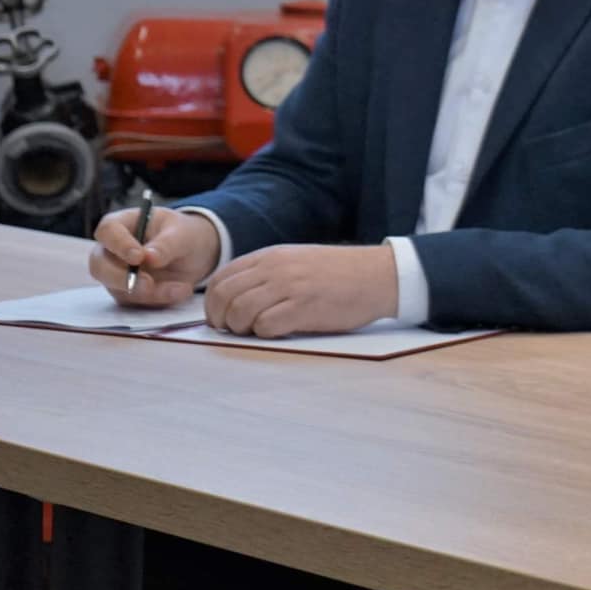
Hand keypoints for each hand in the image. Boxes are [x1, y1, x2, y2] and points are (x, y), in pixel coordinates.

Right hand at [90, 207, 219, 307]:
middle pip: (99, 266)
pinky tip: (180, 291)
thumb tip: (149, 258)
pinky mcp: (127, 294)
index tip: (138, 257)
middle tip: (148, 283)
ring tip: (181, 287)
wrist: (194, 254)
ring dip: (150, 293)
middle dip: (121, 277)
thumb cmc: (182, 234)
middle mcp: (111, 251)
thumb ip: (166, 244)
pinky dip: (159, 299)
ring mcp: (115, 275)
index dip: (119, 245)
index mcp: (121, 224)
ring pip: (118, 289)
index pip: (107, 231)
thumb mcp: (182, 234)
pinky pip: (136, 303)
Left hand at [203, 244, 397, 337]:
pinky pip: (266, 326)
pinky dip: (264, 334)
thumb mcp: (297, 261)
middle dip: (221, 319)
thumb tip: (235, 299)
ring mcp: (290, 287)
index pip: (221, 279)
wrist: (378, 276)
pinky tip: (278, 331)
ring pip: (240, 312)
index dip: (212, 303)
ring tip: (255, 332)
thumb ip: (266, 273)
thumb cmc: (339, 273)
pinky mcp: (304, 308)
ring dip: (241, 328)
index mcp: (271, 256)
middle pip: (224, 296)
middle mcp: (275, 268)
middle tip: (233, 330)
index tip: (220, 318)